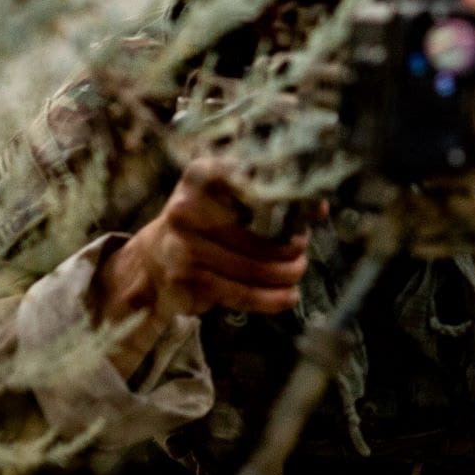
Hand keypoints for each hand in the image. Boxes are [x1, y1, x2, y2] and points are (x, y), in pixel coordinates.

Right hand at [92, 158, 309, 372]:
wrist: (157, 254)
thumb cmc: (208, 222)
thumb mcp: (232, 198)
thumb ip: (272, 196)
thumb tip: (317, 205)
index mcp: (202, 176)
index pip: (252, 180)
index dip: (288, 197)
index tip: (312, 210)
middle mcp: (187, 208)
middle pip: (258, 230)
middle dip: (290, 244)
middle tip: (302, 249)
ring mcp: (183, 245)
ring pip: (252, 266)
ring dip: (285, 274)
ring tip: (297, 272)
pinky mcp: (186, 279)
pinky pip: (239, 293)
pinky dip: (269, 298)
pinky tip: (287, 297)